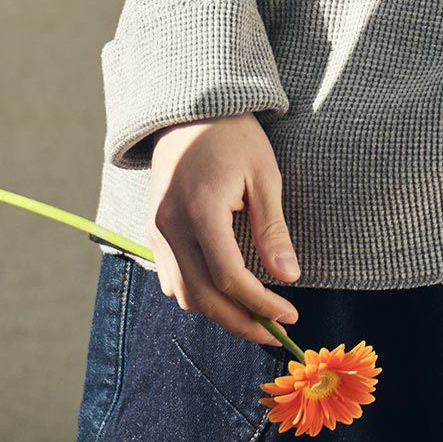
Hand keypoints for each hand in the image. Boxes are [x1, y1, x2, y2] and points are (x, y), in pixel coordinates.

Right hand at [146, 114, 303, 348]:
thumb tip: (289, 278)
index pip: (229, 277)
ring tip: (254, 317)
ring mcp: (157, 231)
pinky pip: (171, 278)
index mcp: (201, 210)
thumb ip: (272, 229)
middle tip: (273, 332)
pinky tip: (223, 293)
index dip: (260, 304)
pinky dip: (196, 294)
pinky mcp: (153, 231)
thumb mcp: (263, 175)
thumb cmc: (234, 137)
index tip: (288, 315)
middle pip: (202, 297)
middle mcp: (170, 226)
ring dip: (217, 313)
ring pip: (184, 294)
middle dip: (240, 322)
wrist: (190, 109)